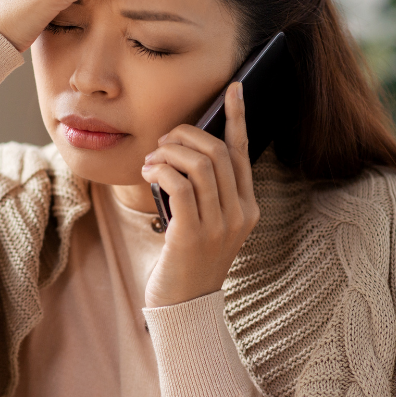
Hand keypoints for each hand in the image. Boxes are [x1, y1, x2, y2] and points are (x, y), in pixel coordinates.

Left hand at [140, 82, 260, 307]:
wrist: (184, 307)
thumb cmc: (188, 260)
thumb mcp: (204, 222)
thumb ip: (203, 191)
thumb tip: (184, 148)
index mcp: (247, 208)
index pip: (244, 153)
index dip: (238, 117)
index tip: (234, 88)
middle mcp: (239, 214)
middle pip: (218, 153)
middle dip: (185, 136)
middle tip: (161, 142)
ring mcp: (219, 226)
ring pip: (200, 165)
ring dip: (169, 152)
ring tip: (151, 158)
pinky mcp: (193, 235)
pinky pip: (179, 186)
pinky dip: (161, 170)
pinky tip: (148, 171)